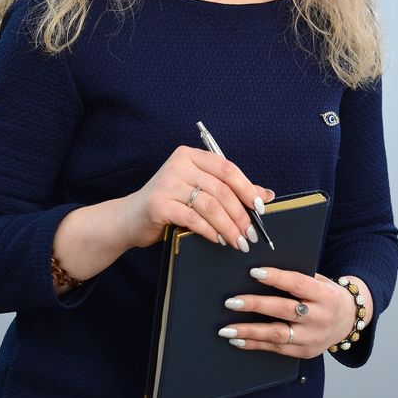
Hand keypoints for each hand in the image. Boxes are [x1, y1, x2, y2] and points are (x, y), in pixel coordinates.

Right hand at [125, 145, 274, 249]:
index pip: (226, 168)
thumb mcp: (199, 191)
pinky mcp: (159, 204)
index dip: (247, 188)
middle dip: (240, 214)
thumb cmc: (169, 203)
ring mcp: (167, 183)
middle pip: (220, 189)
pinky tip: (219, 241)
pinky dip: (210, 232)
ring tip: (239, 242)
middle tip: (251, 234)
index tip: (260, 207)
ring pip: (210, 205)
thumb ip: (230, 190)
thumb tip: (267, 194)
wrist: (130, 218)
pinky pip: (193, 219)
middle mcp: (178, 164)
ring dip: (229, 227)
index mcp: (190, 155)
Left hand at [217, 267, 366, 357]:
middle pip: (284, 310)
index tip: (253, 272)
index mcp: (324, 295)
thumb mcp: (319, 280)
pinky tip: (238, 340)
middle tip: (231, 302)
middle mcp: (319, 318)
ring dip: (249, 331)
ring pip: (278, 334)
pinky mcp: (304, 353)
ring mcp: (312, 338)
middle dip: (255, 305)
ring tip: (227, 328)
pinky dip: (255, 344)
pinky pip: (276, 349)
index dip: (276, 278)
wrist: (348, 321)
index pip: (298, 284)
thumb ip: (298, 278)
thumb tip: (262, 271)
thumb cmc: (326, 294)